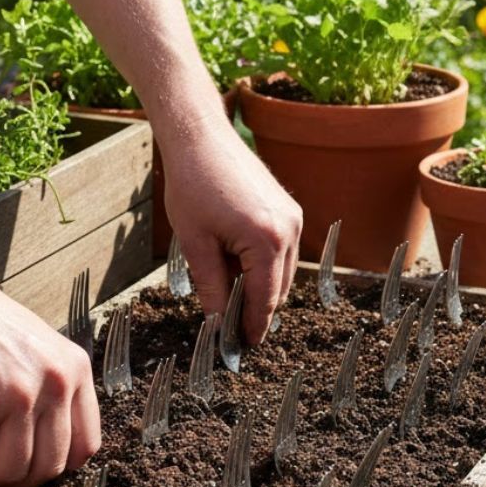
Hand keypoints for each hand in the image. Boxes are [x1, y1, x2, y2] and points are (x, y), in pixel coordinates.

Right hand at [0, 270, 100, 486]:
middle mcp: (55, 383)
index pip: (86, 446)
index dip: (56, 466)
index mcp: (74, 370)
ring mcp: (19, 396)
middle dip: (17, 477)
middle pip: (49, 467)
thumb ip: (51, 391)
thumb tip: (46, 449)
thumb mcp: (38, 349)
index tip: (30, 464)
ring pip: (11, 471)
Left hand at [161, 115, 302, 344]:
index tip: (239, 349)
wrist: (200, 137)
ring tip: (226, 295)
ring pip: (282, 272)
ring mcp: (293, 218)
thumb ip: (211, 288)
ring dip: (258, 287)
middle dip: (255, 311)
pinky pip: (281, 251)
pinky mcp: (289, 209)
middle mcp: (289, 230)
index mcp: (267, 241)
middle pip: (278, 290)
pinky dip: (262, 265)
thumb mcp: (195, 244)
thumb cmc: (192, 186)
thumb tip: (216, 325)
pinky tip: (234, 264)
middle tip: (230, 331)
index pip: (263, 300)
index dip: (250, 327)